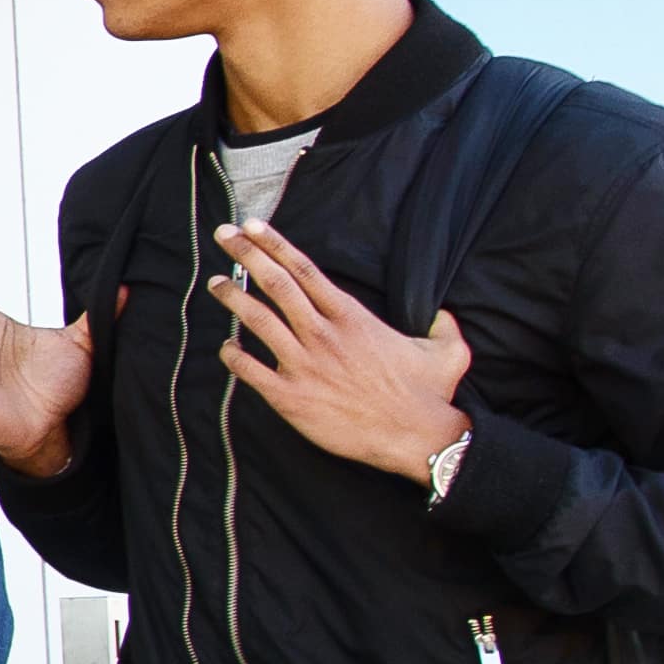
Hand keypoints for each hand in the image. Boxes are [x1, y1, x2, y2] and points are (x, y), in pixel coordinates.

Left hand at [210, 223, 471, 479]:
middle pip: (275, 283)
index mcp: (351, 316)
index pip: (305, 269)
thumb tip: (444, 315)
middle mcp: (323, 334)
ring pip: (258, 320)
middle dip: (245, 255)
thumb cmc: (429, 396)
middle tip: (223, 235)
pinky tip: (225, 348)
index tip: (252, 226)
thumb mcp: (448, 351)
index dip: (274, 244)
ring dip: (233, 298)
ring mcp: (305, 365)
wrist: (416, 437)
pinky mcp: (292, 398)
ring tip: (215, 284)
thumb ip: (443, 326)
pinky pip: (251, 371)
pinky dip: (233, 356)